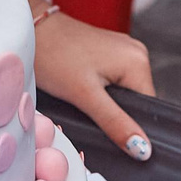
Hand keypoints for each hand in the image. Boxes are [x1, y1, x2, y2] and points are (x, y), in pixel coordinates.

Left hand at [32, 9, 155, 160]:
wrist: (31, 30)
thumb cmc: (54, 57)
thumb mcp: (85, 96)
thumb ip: (116, 123)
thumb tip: (142, 150)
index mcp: (138, 62)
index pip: (148, 109)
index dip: (132, 127)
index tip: (109, 132)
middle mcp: (137, 53)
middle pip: (137, 102)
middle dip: (116, 114)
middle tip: (89, 113)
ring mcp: (123, 50)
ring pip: (123, 93)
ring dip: (107, 104)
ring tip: (83, 99)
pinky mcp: (109, 51)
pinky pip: (114, 82)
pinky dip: (101, 92)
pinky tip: (83, 89)